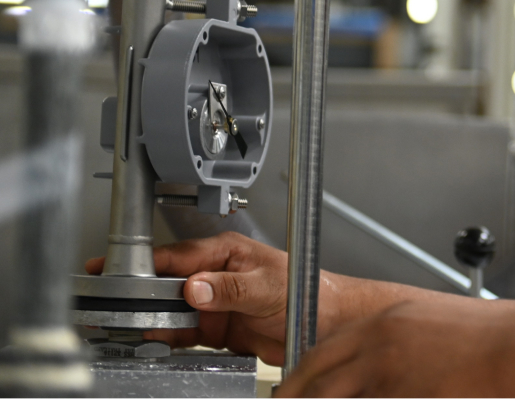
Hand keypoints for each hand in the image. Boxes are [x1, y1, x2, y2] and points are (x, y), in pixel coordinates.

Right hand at [85, 231, 294, 364]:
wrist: (324, 322)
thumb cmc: (304, 290)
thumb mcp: (266, 287)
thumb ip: (230, 289)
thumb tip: (194, 288)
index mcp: (226, 253)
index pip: (176, 256)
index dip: (142, 263)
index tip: (111, 268)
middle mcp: (215, 275)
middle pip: (165, 283)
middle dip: (137, 294)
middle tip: (108, 305)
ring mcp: (213, 303)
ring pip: (169, 310)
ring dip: (149, 319)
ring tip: (123, 327)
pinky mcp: (215, 329)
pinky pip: (182, 333)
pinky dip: (166, 338)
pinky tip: (153, 342)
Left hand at [276, 295, 506, 396]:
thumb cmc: (491, 341)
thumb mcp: (435, 331)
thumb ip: (399, 349)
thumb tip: (377, 374)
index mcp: (387, 321)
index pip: (324, 351)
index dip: (301, 378)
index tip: (291, 393)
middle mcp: (380, 343)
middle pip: (316, 376)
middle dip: (295, 396)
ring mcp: (389, 372)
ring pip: (333, 395)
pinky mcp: (402, 392)